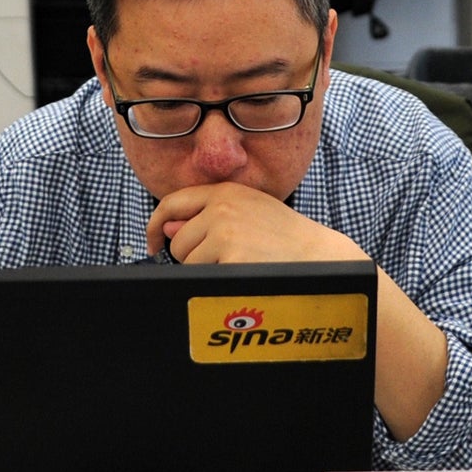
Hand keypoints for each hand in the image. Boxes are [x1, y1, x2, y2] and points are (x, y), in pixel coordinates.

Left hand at [147, 182, 363, 263]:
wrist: (318, 254)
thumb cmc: (284, 236)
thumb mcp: (247, 212)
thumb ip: (206, 216)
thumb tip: (166, 227)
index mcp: (225, 192)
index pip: (173, 202)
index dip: (155, 224)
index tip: (153, 240)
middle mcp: (222, 207)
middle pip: (178, 240)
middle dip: (191, 255)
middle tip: (224, 258)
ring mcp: (225, 232)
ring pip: (187, 260)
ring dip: (205, 269)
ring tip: (240, 262)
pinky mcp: (230, 257)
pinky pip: (202, 275)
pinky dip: (217, 279)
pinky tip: (243, 272)